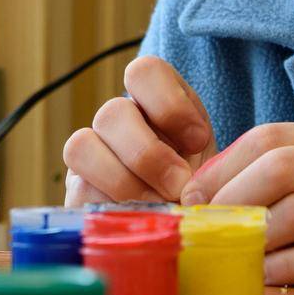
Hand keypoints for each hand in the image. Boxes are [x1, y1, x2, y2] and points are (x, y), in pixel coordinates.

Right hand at [63, 55, 216, 204]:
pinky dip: (113, 207)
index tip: (198, 142)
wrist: (184, 222)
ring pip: (81, 145)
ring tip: (157, 206)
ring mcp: (91, 152)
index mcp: (155, 101)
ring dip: (124, 182)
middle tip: (180, 186)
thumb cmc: (203, 189)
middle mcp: (119, 118)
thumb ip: (209, 161)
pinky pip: (79, 189)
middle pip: (112, 111)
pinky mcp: (78, 189)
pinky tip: (139, 218)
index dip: (169, 104)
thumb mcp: (216, 167)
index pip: (143, 72)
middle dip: (149, 155)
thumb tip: (191, 184)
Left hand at [179, 122, 293, 285]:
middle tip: (208, 232)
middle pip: (283, 167)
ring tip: (236, 258)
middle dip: (234, 202)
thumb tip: (192, 195)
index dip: (223, 168)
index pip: (269, 136)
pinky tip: (269, 277)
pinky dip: (289, 268)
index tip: (192, 200)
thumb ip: (267, 181)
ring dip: (258, 239)